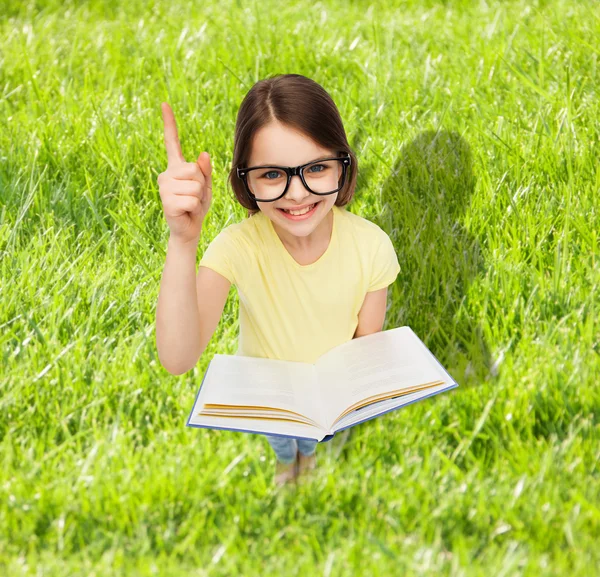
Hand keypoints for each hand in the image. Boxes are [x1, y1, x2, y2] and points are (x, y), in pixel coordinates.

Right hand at [157, 102, 212, 244]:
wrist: (188, 229)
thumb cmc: (196, 207)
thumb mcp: (206, 186)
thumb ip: (205, 170)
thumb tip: (203, 154)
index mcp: (176, 167)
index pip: (172, 142)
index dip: (169, 123)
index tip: (164, 104)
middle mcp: (166, 174)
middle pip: (195, 170)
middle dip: (202, 185)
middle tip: (194, 196)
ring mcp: (164, 187)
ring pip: (196, 185)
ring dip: (199, 198)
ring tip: (190, 204)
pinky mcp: (167, 201)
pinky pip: (193, 199)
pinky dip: (195, 207)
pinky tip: (186, 211)